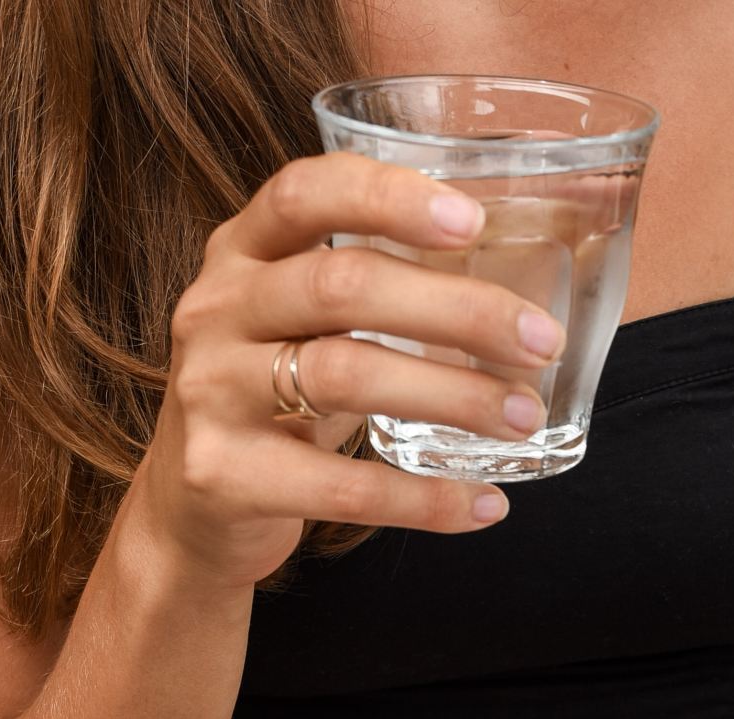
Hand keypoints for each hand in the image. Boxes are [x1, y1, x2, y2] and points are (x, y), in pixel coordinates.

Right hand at [125, 150, 570, 592]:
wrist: (191, 508)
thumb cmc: (277, 397)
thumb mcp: (306, 325)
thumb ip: (378, 288)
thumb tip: (520, 290)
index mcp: (242, 253)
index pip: (305, 193)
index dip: (388, 198)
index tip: (474, 222)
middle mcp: (216, 310)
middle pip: (342, 286)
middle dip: (458, 309)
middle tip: (542, 340)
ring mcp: (209, 392)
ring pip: (344, 376)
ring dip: (454, 395)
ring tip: (523, 416)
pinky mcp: (221, 477)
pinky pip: (342, 486)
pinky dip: (426, 498)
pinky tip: (486, 503)